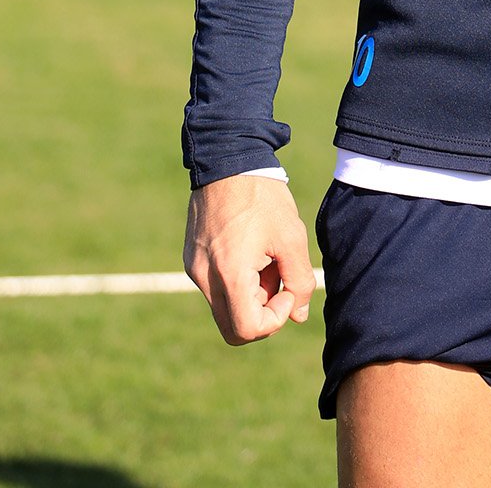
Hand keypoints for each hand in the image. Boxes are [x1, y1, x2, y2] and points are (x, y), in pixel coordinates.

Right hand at [183, 174, 316, 344]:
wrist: (228, 160)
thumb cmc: (263, 196)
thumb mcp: (291, 236)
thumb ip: (299, 280)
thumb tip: (299, 316)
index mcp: (228, 273)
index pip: (246, 330)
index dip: (274, 319)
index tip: (287, 289)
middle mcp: (204, 277)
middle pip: (233, 325)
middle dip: (262, 310)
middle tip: (278, 275)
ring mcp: (193, 268)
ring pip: (225, 306)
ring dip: (251, 292)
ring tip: (265, 254)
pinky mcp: (191, 259)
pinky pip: (216, 286)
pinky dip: (236, 278)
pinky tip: (250, 247)